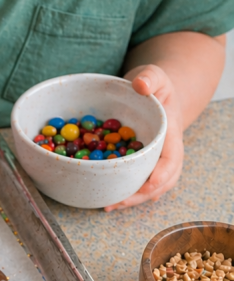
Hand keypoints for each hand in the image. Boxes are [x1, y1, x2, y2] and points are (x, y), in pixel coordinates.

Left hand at [105, 64, 184, 211]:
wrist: (156, 94)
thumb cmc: (154, 86)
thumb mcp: (154, 75)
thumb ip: (150, 77)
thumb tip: (140, 85)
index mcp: (170, 134)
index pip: (172, 159)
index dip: (161, 174)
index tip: (148, 185)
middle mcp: (166, 151)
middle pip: (163, 181)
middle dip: (142, 194)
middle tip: (118, 203)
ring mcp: (155, 160)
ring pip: (151, 187)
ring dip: (132, 199)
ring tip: (109, 206)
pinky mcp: (142, 164)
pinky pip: (138, 183)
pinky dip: (126, 193)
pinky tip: (108, 201)